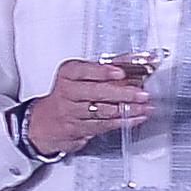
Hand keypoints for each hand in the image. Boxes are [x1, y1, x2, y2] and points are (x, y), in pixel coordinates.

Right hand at [22, 59, 153, 158]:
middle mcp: (67, 92)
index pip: (84, 70)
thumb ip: (106, 67)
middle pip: (95, 92)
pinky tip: (135, 118)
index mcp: (68, 73)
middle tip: (141, 93)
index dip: (103, 72)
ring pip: (101, 111)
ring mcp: (71, 112)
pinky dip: (122, 121)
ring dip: (127, 109)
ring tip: (144, 106)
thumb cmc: (69, 93)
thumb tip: (134, 60)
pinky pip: (102, 125)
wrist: (46, 122)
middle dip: (122, 93)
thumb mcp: (80, 75)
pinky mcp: (77, 130)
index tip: (120, 72)